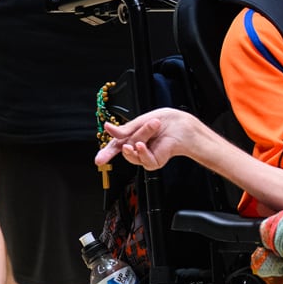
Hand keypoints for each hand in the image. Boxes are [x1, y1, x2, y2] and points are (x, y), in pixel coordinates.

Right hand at [96, 107, 215, 170]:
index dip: (106, 153)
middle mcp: (137, 147)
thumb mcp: (140, 121)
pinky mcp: (153, 162)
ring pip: (132, 152)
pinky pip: (142, 160)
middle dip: (129, 138)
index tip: (99, 160)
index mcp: (132, 136)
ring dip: (141, 138)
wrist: (183, 126)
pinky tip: (143, 145)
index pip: (116, 146)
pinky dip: (142, 152)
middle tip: (140, 129)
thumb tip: (108, 129)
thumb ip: (124, 130)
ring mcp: (144, 155)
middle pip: (122, 147)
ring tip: (153, 127)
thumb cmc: (166, 121)